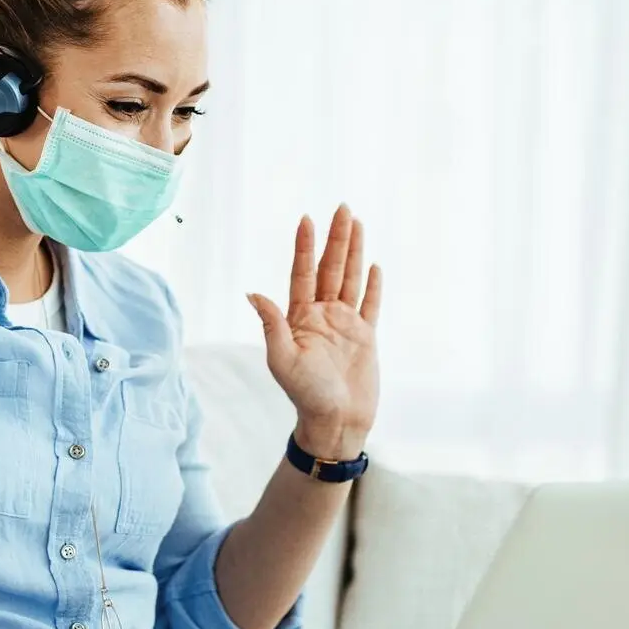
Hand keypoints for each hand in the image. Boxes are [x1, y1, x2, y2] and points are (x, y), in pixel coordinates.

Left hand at [248, 206, 381, 460]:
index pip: (302, 274)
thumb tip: (253, 293)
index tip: (307, 219)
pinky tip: (374, 264)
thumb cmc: (305, 395)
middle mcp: (322, 316)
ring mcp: (345, 325)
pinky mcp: (366, 337)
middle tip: (342, 207)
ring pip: (351, 278)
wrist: (336, 421)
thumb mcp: (282, 360)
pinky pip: (371, 304)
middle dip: (336, 238)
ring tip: (357, 222)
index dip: (305, 246)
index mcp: (299, 318)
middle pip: (330, 268)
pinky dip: (373, 285)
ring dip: (354, 251)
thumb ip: (272, 325)